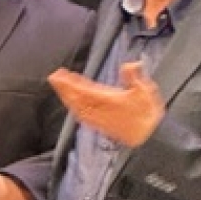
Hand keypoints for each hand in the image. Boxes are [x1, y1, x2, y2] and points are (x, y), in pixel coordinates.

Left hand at [48, 61, 164, 146]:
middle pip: (76, 98)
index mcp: (108, 100)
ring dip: (66, 96)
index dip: (72, 83)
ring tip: (59, 86)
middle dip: (64, 87)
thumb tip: (129, 64)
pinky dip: (73, 107)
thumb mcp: (145, 91)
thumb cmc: (146, 114)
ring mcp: (97, 118)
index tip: (62, 75)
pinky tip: (70, 103)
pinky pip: (81, 115)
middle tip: (54, 77)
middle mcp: (100, 110)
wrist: (146, 136)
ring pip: (77, 106)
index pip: (85, 90)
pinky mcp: (98, 124)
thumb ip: (134, 76)